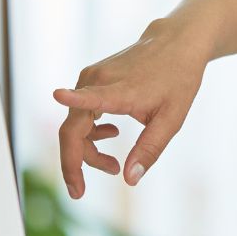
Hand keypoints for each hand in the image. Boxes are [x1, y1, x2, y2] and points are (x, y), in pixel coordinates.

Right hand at [54, 18, 206, 197]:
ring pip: (74, 123)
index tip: (58, 95)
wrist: (176, 44)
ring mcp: (91, 77)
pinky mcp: (91, 77)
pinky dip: (89, 132)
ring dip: (86, 149)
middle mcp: (99, 80)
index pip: (93, 95)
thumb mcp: (172, 119)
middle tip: (80, 191)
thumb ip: (150, 149)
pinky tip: (111, 134)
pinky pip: (79, 112)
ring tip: (113, 166)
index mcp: (121, 90)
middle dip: (73, 163)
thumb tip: (129, 179)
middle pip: (72, 128)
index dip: (73, 98)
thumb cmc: (178, 80)